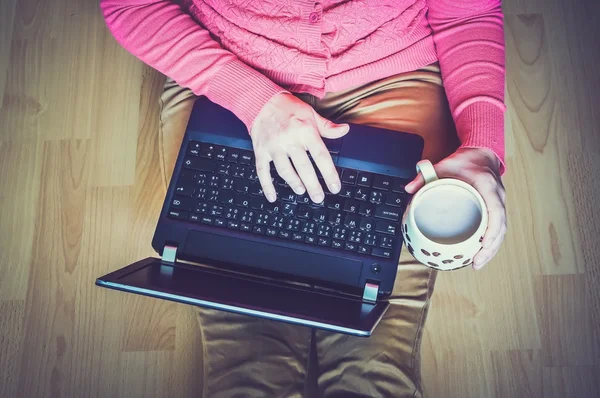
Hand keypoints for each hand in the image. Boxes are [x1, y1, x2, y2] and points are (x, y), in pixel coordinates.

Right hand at [251, 92, 348, 202]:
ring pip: (285, 170)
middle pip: (304, 167)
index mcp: (306, 131)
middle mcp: (290, 140)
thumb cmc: (289, 109)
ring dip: (294, 183)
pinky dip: (267, 186)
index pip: (321, 156)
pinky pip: (263, 171)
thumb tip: (345, 130)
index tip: (335, 187)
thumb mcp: (311, 114)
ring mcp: (274, 146)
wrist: (262, 101)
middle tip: (319, 198)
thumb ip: (327, 127)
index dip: (329, 174)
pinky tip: (272, 197)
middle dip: (313, 185)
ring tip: (301, 191)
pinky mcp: (261, 151)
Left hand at [405, 148, 506, 269]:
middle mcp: (498, 197)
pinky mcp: (497, 207)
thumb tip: (408, 189)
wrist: (482, 152)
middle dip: (490, 249)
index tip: (483, 246)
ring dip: (491, 249)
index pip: (496, 212)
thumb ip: (425, 175)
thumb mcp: (444, 164)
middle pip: (501, 227)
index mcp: (488, 187)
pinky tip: (481, 253)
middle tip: (476, 264)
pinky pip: (498, 227)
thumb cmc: (465, 160)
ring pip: (501, 230)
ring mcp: (499, 202)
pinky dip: (491, 242)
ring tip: (477, 263)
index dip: (491, 232)